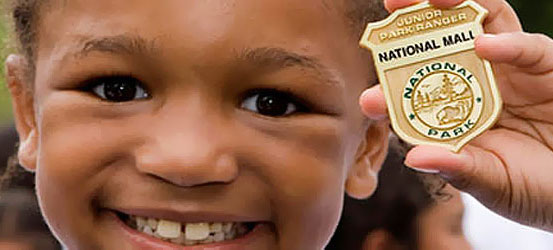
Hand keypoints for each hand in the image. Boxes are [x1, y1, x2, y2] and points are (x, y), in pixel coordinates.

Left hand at [361, 0, 552, 231]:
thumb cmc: (534, 189)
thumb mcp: (493, 184)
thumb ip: (459, 169)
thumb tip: (415, 158)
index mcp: (453, 113)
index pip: (414, 94)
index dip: (390, 92)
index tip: (370, 100)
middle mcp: (475, 82)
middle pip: (441, 41)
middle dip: (415, 21)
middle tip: (391, 6)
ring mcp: (509, 70)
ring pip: (482, 24)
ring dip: (455, 7)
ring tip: (430, 0)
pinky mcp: (545, 66)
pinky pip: (528, 48)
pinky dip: (508, 43)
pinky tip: (484, 44)